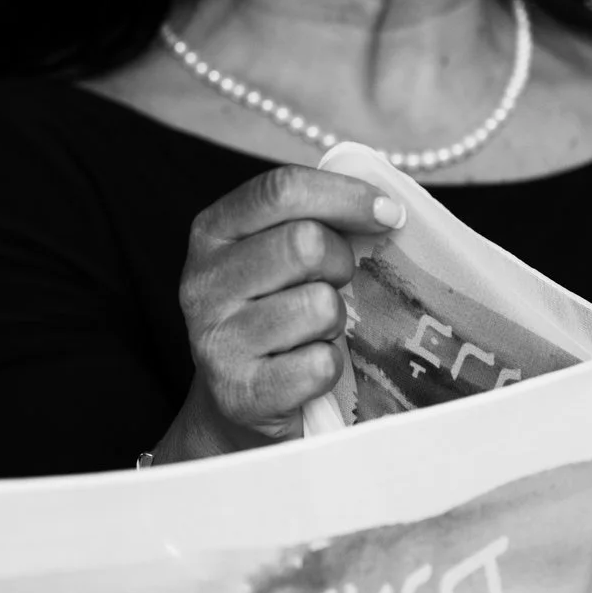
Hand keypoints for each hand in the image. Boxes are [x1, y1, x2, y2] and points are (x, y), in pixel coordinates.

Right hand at [163, 166, 407, 461]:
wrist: (238, 402)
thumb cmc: (274, 315)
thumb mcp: (276, 255)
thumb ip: (313, 220)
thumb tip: (386, 207)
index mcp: (212, 233)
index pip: (281, 190)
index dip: (346, 195)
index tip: (388, 213)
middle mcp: (203, 281)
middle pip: (304, 244)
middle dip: (340, 264)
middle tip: (334, 284)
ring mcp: (215, 339)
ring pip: (318, 306)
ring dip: (334, 322)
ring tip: (313, 332)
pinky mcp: (239, 392)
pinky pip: (319, 365)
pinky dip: (329, 368)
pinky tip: (306, 368)